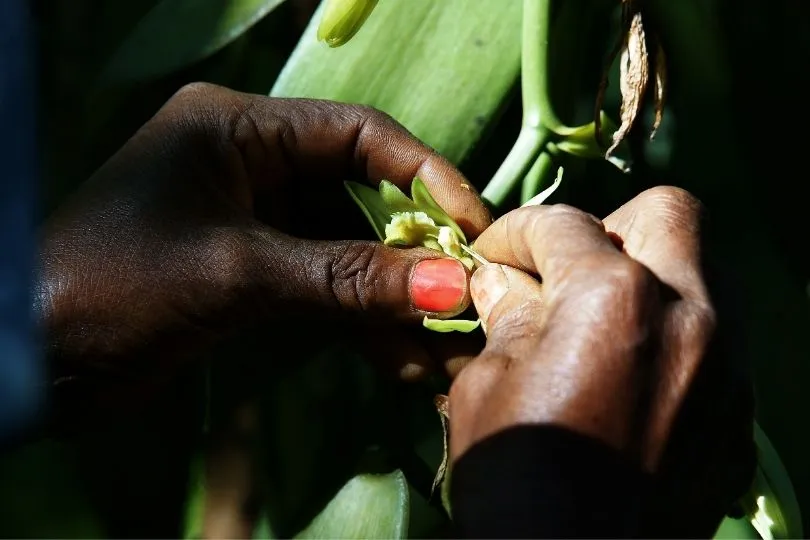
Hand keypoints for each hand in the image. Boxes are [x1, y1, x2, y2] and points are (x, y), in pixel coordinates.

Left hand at [36, 83, 490, 428]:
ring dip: (389, 297)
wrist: (30, 363)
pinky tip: (395, 359)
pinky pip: (321, 287)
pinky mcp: (249, 273)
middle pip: (359, 196)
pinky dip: (357, 321)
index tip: (474, 227)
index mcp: (238, 128)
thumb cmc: (118, 287)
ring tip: (438, 344)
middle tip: (465, 294)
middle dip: (412, 250)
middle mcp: (250, 164)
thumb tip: (450, 285)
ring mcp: (252, 221)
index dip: (424, 177)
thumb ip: (349, 278)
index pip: (357, 135)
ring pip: (344, 250)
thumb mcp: (240, 275)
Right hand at [448, 187, 754, 535]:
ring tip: (598, 325)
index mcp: (614, 296)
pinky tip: (629, 379)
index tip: (493, 258)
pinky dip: (670, 337)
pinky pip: (714, 342)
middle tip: (564, 274)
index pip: (562, 224)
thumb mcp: (487, 384)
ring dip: (647, 280)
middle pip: (667, 215)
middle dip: (605, 231)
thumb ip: (505, 313)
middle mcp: (691, 315)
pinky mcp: (740, 415)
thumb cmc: (513, 477)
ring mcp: (728, 367)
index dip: (514, 234)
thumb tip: (501, 279)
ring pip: (702, 274)